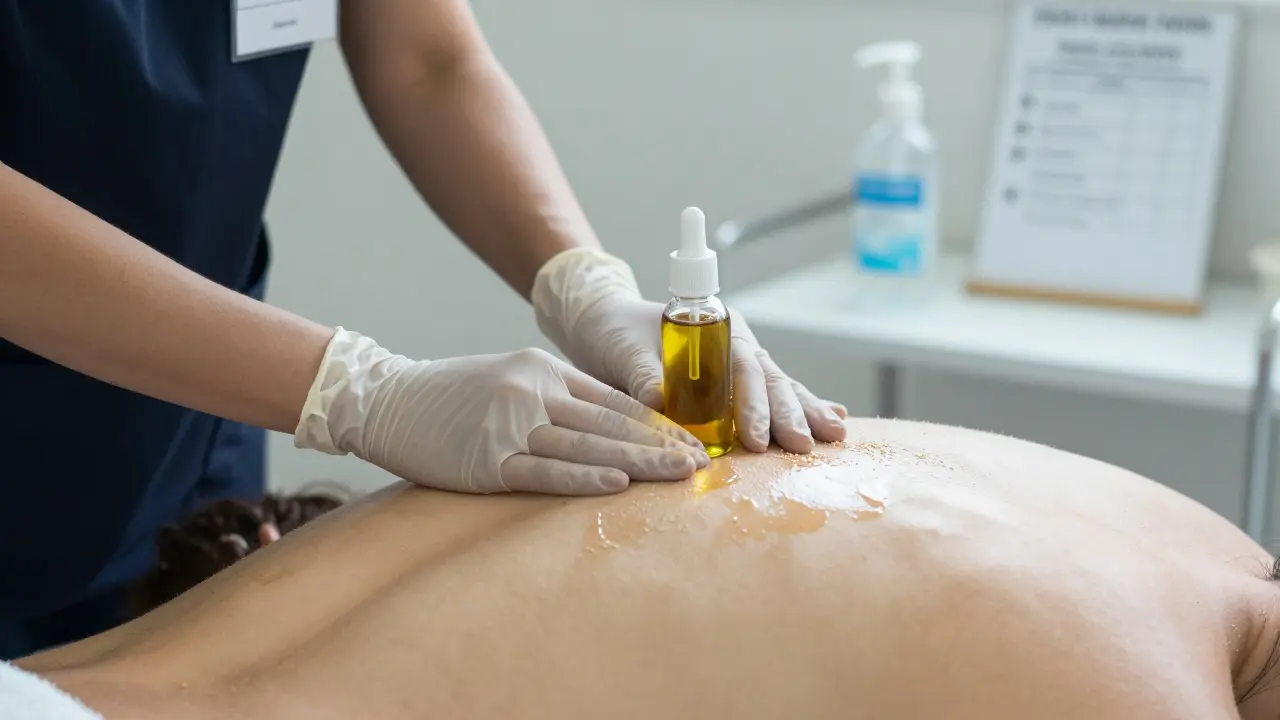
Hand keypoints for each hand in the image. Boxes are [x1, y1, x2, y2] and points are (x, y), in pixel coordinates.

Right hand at [294, 329, 708, 495]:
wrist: (386, 399)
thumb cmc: (452, 395)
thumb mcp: (510, 379)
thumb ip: (556, 396)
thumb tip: (608, 424)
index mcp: (542, 370)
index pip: (613, 400)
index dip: (656, 423)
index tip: (691, 440)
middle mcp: (533, 392)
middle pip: (611, 423)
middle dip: (661, 444)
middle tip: (701, 462)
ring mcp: (511, 426)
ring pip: (588, 446)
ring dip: (638, 462)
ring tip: (678, 475)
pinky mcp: (488, 460)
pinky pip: (545, 472)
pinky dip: (584, 478)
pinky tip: (617, 484)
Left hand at [532, 249, 847, 453]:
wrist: (601, 325)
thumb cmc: (612, 332)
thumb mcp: (622, 350)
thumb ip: (643, 374)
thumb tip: (657, 401)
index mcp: (714, 329)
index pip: (742, 366)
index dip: (753, 403)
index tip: (756, 437)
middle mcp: (734, 347)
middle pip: (770, 379)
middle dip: (790, 414)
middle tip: (804, 446)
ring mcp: (738, 367)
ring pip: (779, 388)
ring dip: (805, 413)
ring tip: (835, 436)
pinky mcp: (733, 389)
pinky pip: (771, 399)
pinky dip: (800, 409)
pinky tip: (834, 421)